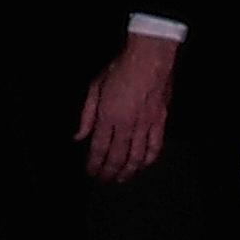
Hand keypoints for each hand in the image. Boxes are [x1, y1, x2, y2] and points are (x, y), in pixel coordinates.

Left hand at [76, 32, 177, 183]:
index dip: (94, 165)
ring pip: (137, 157)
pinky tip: (143, 165)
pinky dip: (149, 160)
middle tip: (104, 181)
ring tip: (122, 179)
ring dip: (128, 171)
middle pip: (117, 157)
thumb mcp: (95, 87)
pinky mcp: (160, 122)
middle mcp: (127, 125)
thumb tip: (78, 136)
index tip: (91, 173)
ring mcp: (146, 125)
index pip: (99, 149)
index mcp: (109, 116)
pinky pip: (155, 147)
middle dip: (109, 172)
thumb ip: (86, 115)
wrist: (150, 58)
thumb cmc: (120, 68)